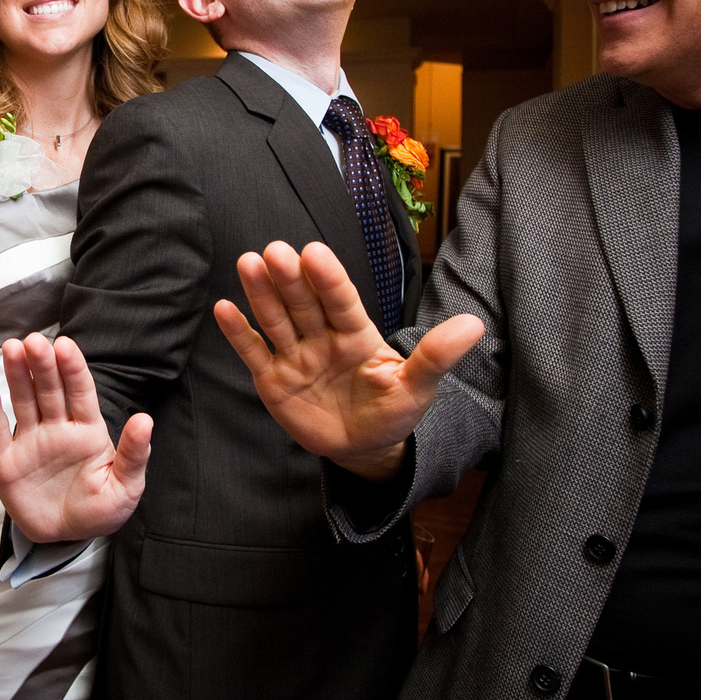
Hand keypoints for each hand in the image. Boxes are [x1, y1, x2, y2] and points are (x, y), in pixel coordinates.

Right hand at [0, 333, 151, 543]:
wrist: (67, 539)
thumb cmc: (100, 510)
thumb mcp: (125, 487)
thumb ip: (133, 454)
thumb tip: (145, 419)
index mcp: (88, 431)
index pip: (81, 393)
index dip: (73, 368)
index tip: (65, 345)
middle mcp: (58, 429)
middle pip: (49, 390)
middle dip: (42, 364)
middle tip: (34, 341)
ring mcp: (30, 441)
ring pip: (23, 400)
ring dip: (17, 374)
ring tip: (11, 348)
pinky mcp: (6, 460)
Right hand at [214, 241, 483, 479]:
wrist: (363, 448)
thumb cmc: (392, 412)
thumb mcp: (417, 388)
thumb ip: (436, 356)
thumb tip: (475, 324)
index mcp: (357, 334)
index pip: (341, 302)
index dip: (329, 279)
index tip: (315, 253)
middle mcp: (322, 338)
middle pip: (304, 304)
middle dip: (290, 279)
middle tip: (275, 251)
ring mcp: (295, 356)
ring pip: (276, 320)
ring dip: (261, 293)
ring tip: (248, 264)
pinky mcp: (273, 380)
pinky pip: (254, 353)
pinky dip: (239, 333)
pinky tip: (225, 309)